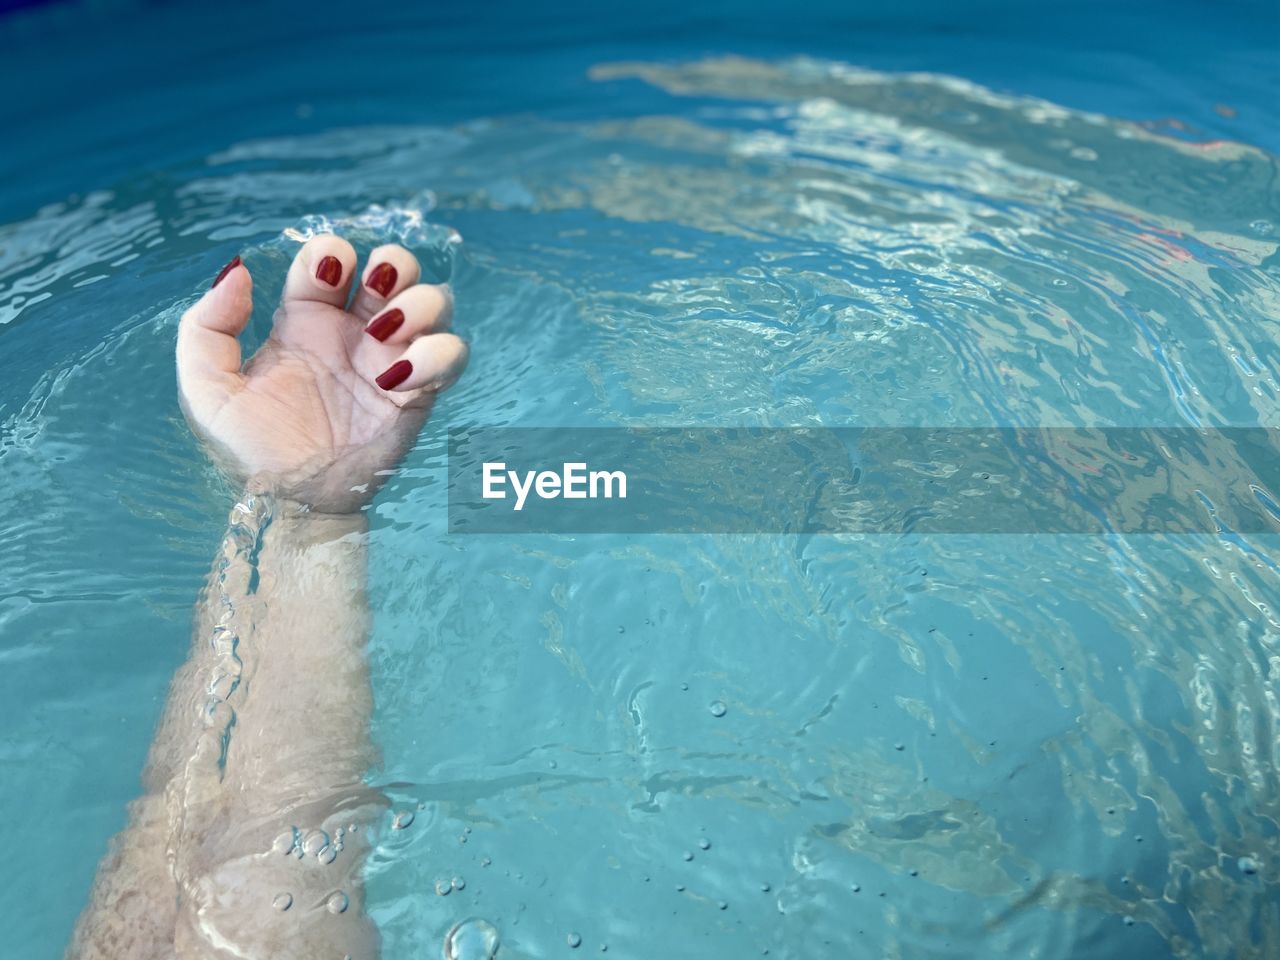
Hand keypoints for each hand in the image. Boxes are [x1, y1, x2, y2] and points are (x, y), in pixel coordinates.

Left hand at [177, 235, 467, 512]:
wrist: (292, 504)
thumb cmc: (251, 451)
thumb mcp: (206, 388)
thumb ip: (205, 325)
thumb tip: (239, 272)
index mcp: (308, 320)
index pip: (331, 259)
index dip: (331, 253)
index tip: (322, 280)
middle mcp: (355, 333)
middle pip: (398, 267)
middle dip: (394, 263)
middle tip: (373, 289)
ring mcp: (391, 361)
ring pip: (436, 301)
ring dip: (421, 302)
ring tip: (386, 332)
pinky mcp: (419, 395)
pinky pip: (452, 355)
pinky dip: (436, 353)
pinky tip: (397, 376)